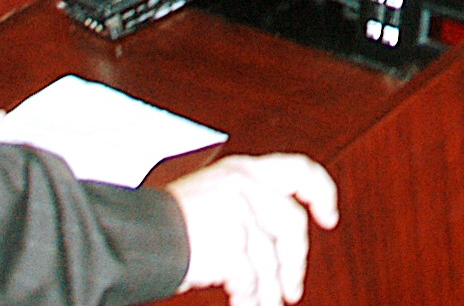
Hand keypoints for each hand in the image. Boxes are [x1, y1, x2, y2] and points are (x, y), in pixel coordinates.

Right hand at [167, 153, 339, 305]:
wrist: (134, 235)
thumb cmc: (166, 223)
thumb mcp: (213, 195)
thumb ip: (247, 203)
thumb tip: (278, 242)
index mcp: (243, 170)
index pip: (298, 170)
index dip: (321, 192)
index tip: (329, 217)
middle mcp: (244, 186)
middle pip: (292, 224)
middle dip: (296, 261)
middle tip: (293, 287)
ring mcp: (238, 214)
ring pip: (271, 260)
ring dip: (270, 291)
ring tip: (267, 305)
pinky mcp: (230, 245)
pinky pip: (251, 282)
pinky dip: (250, 300)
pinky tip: (246, 305)